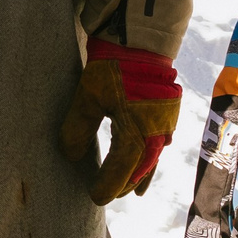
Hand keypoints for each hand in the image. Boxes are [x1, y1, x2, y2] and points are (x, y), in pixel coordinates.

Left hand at [58, 41, 181, 204]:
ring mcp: (164, 122)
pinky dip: (151, 156)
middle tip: (110, 195)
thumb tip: (71, 156)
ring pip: (152, 156)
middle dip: (125, 183)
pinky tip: (149, 158)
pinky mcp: (166, 111)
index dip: (108, 185)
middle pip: (140, 167)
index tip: (95, 198)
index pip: (121, 169)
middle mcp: (155, 132)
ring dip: (141, 173)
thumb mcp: (87, 97)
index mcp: (136, 132)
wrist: (141, 39)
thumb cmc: (113, 67)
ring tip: (134, 190)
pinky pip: (159, 143)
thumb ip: (77, 129)